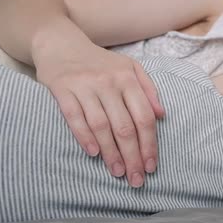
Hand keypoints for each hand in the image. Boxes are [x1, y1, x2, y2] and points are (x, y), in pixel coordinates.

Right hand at [35, 44, 164, 187]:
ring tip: (118, 172)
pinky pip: (75, 117)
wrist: (60, 42)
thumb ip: (148, 90)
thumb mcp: (130, 67)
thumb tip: (162, 115)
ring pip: (102, 126)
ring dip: (111, 153)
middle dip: (133, 156)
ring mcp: (85, 85)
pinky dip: (84, 137)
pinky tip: (93, 154)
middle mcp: (108, 82)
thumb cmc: (100, 62)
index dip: (149, 144)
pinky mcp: (62, 89)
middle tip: (136, 180)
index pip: (144, 117)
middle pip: (125, 126)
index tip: (151, 166)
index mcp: (128, 78)